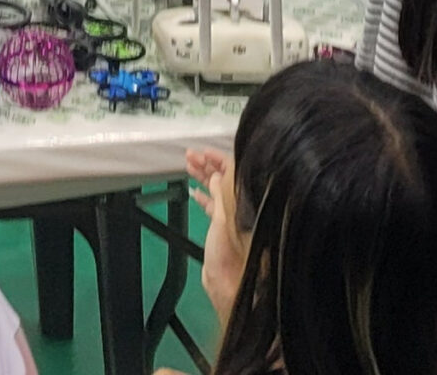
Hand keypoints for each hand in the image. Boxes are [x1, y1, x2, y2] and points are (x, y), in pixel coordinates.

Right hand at [187, 145, 241, 324]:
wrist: (230, 286)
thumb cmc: (232, 254)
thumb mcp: (225, 218)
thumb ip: (221, 193)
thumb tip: (216, 174)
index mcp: (248, 204)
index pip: (236, 173)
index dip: (220, 159)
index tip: (204, 151)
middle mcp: (243, 208)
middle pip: (227, 180)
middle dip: (209, 166)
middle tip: (190, 155)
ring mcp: (233, 218)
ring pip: (218, 191)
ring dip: (203, 178)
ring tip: (188, 165)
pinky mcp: (223, 229)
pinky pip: (213, 206)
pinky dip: (203, 197)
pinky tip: (193, 191)